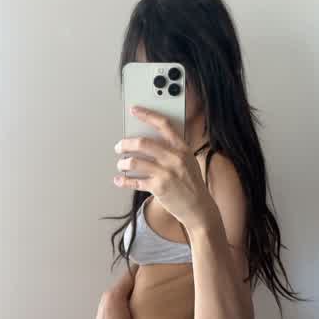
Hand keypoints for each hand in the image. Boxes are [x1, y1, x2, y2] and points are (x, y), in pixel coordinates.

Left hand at [113, 106, 216, 228]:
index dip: (147, 115)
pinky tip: (119, 180)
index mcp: (182, 148)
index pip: (163, 125)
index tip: (135, 110)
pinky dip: (124, 181)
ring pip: (135, 162)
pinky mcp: (159, 187)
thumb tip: (147, 143)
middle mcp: (174, 158)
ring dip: (124, 163)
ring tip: (122, 164)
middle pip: (143, 143)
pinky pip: (135, 181)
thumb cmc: (192, 184)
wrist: (199, 208)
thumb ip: (172, 150)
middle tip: (119, 146)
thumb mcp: (188, 161)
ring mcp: (166, 173)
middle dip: (126, 143)